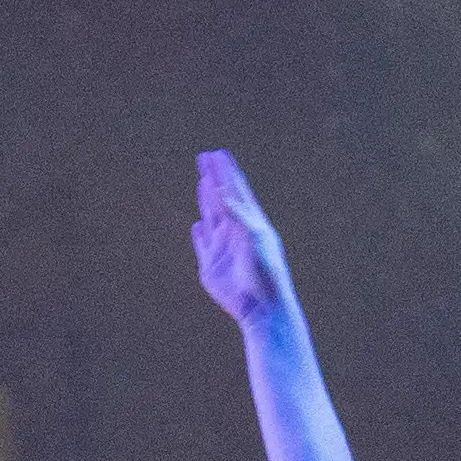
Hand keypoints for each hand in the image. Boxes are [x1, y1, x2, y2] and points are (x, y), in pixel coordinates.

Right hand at [190, 149, 294, 324]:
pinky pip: (203, 245)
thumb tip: (222, 189)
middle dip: (214, 178)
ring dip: (206, 199)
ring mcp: (223, 248)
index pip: (235, 190)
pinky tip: (197, 226)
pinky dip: (199, 235)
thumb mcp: (253, 236)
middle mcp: (236, 231)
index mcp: (250, 222)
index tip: (217, 153)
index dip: (226, 171)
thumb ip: (237, 213)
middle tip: (205, 157)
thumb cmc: (264, 271)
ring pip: (212, 217)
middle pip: (222, 198)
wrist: (262, 306)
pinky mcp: (212, 266)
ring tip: (203, 183)